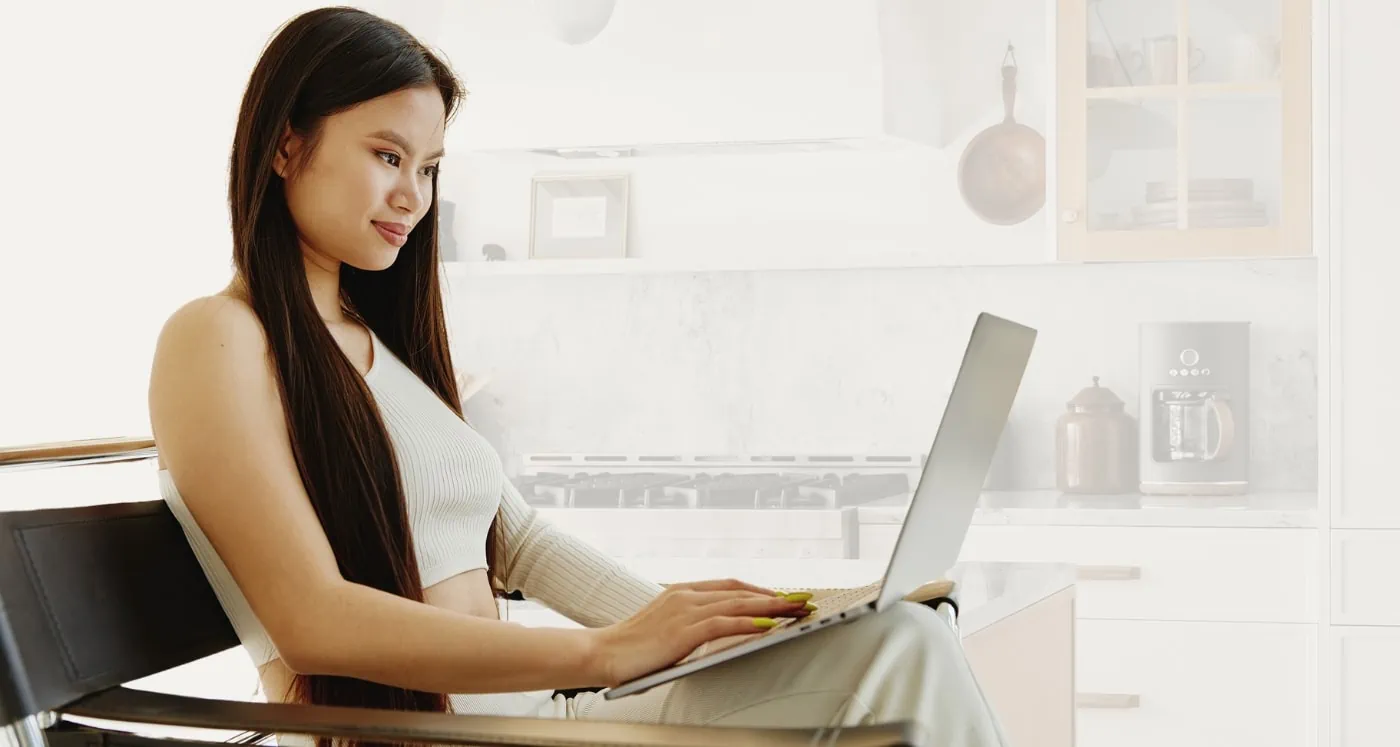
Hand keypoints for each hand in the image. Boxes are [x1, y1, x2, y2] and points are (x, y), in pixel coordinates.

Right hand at [588, 578, 812, 687]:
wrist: (602, 653)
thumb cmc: (632, 648)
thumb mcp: (666, 629)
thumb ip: (692, 625)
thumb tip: (724, 632)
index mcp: (681, 592)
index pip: (730, 586)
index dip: (760, 590)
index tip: (784, 596)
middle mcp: (685, 595)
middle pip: (741, 592)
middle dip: (775, 596)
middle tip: (803, 600)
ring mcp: (684, 610)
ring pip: (739, 604)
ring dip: (772, 607)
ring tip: (797, 610)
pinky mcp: (684, 629)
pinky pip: (726, 623)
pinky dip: (751, 624)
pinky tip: (770, 626)